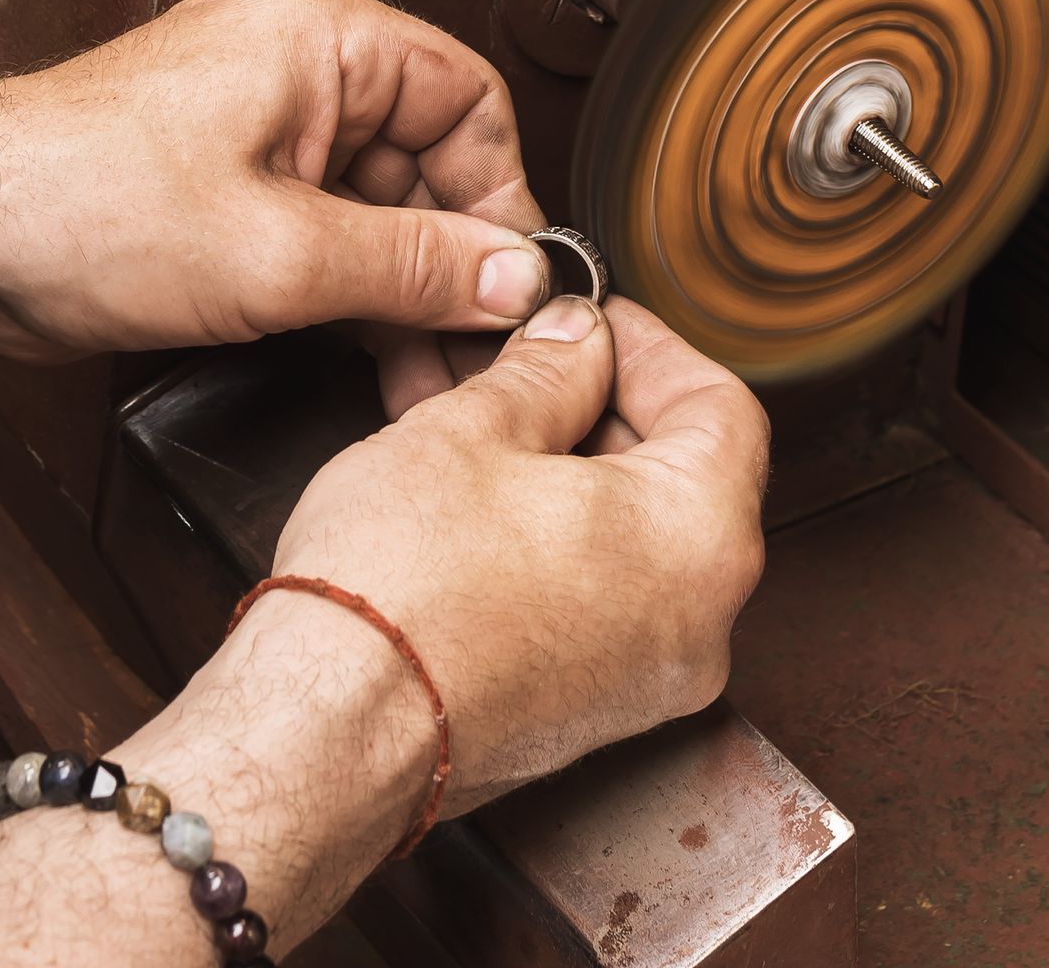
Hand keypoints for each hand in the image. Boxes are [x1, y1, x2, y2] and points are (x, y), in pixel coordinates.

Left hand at [0, 0, 551, 360]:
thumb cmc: (75, 200)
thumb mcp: (279, 256)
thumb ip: (412, 266)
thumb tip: (509, 276)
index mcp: (321, 34)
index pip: (468, 100)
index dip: (503, 196)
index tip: (516, 280)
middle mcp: (296, 60)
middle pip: (425, 156)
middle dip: (452, 257)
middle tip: (475, 344)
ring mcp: (259, 117)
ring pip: (374, 198)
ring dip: (402, 285)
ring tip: (428, 370)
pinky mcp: (226, 172)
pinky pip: (320, 220)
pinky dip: (348, 284)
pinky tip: (374, 353)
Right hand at [270, 293, 769, 811]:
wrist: (327, 731)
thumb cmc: (402, 593)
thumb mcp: (475, 428)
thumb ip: (547, 369)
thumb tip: (574, 340)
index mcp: (700, 544)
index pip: (720, 407)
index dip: (648, 344)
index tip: (587, 317)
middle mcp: (694, 625)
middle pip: (673, 470)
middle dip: (585, 395)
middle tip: (516, 350)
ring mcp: (639, 677)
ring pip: (619, 529)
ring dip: (550, 453)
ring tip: (467, 399)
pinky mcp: (579, 707)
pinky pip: (586, 585)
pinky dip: (538, 522)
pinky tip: (463, 472)